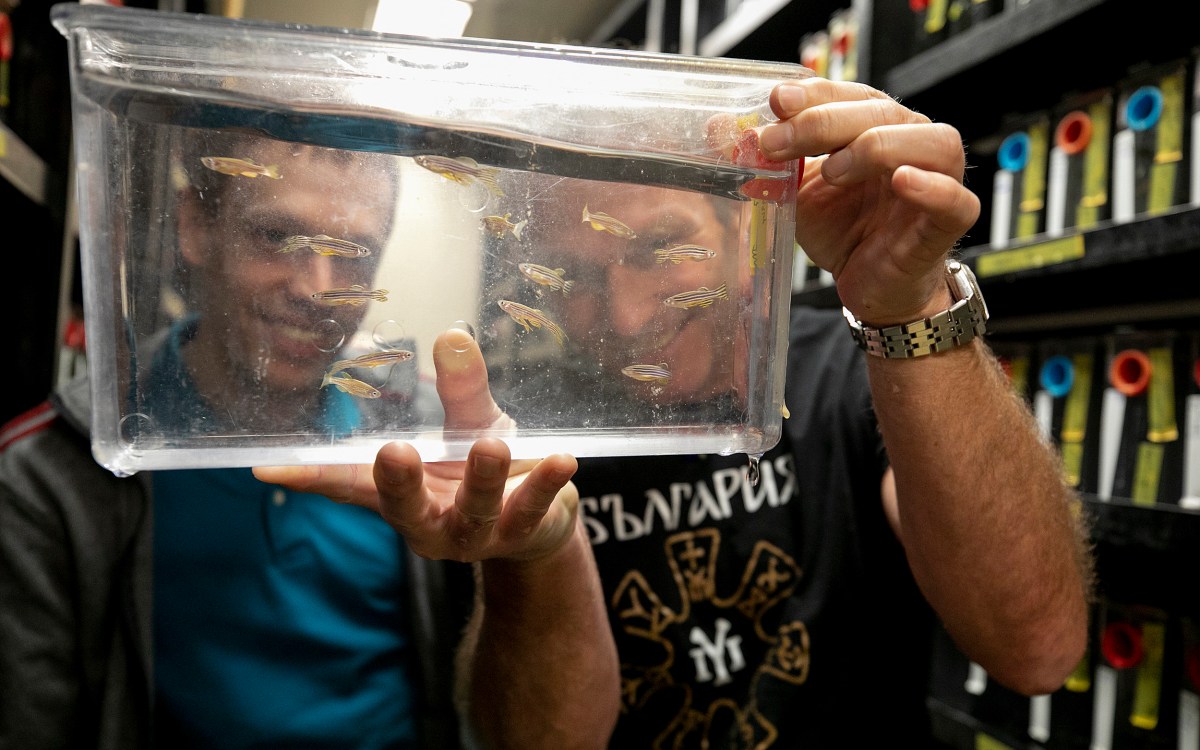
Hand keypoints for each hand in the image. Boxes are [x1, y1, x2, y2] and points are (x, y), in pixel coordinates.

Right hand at [253, 328, 580, 562]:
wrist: (541, 520)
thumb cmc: (488, 468)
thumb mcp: (471, 423)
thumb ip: (460, 388)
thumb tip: (451, 336)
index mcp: (403, 494)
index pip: (350, 485)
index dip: (312, 476)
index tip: (268, 465)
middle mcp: (430, 521)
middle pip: (405, 508)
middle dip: (399, 485)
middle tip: (395, 454)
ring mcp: (475, 535)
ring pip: (472, 513)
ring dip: (480, 481)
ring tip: (491, 446)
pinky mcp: (521, 534)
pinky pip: (532, 510)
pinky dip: (544, 485)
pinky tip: (563, 461)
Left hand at [758, 77, 980, 325]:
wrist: (872, 287)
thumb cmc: (844, 232)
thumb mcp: (794, 194)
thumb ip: (766, 162)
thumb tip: (718, 129)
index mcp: (874, 126)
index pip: (848, 93)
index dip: (813, 94)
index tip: (775, 101)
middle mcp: (911, 141)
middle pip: (877, 113)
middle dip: (821, 123)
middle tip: (776, 143)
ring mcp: (938, 177)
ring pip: (926, 141)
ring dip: (874, 147)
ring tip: (832, 171)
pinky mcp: (950, 219)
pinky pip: (953, 197)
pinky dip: (930, 186)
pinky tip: (903, 181)